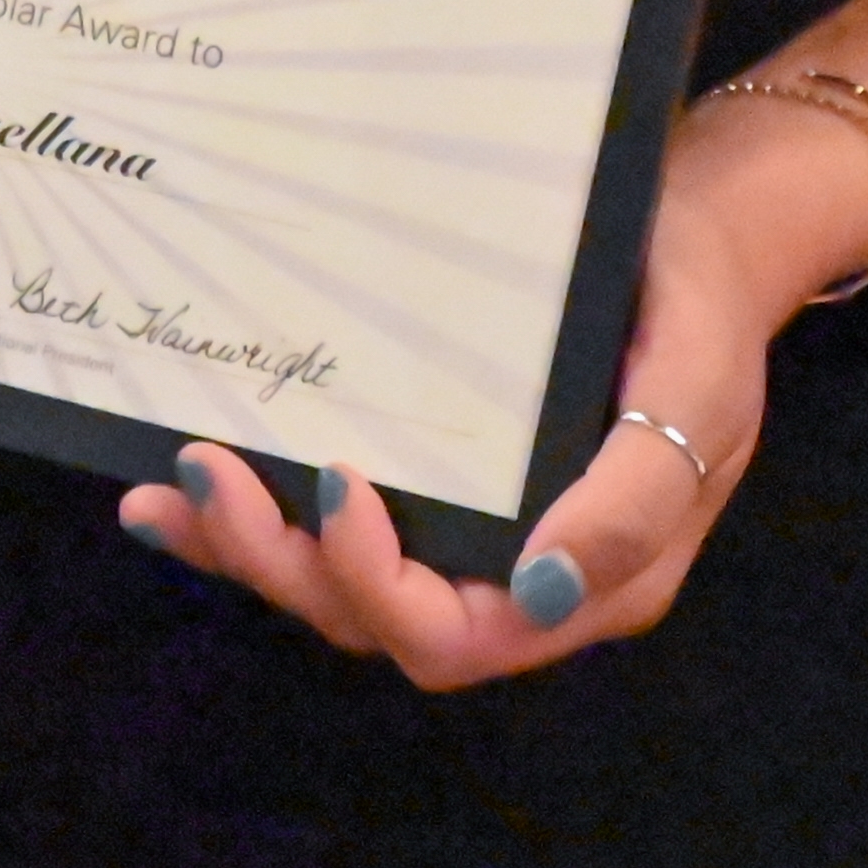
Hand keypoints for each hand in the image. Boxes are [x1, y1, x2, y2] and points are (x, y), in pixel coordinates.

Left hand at [113, 176, 780, 687]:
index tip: (333, 484)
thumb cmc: (699, 308)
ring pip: (336, 585)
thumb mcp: (694, 396)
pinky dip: (245, 522)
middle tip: (211, 473)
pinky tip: (168, 497)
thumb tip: (540, 588)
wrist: (693, 230)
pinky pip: (323, 527)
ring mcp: (461, 530)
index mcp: (583, 582)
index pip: (459, 636)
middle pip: (375, 622)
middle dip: (284, 565)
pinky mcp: (424, 479)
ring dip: (248, 550)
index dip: (378, 587)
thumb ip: (634, 498)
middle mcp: (511, 575)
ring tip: (174, 488)